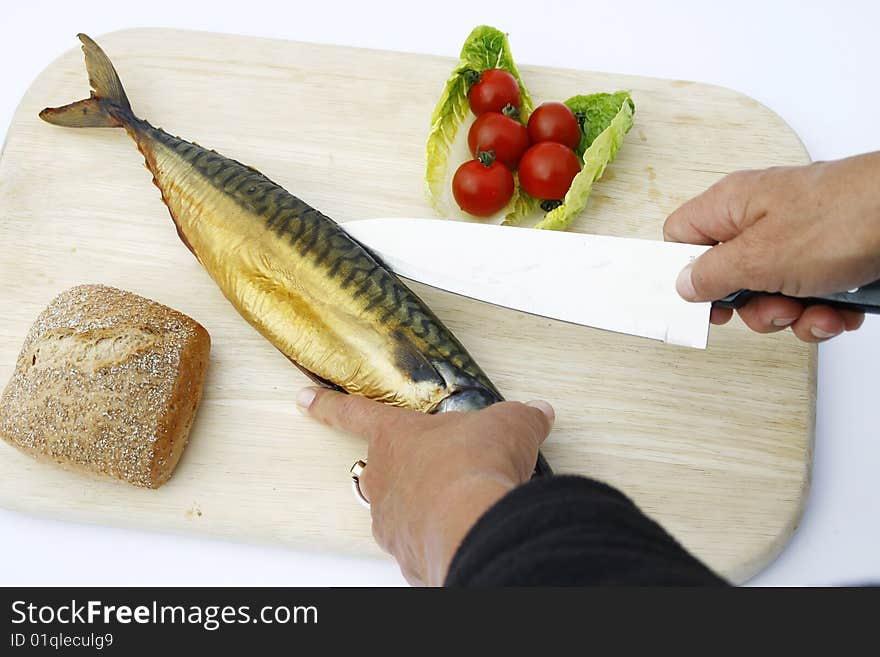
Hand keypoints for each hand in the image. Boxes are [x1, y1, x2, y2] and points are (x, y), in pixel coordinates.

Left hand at [295, 387, 553, 585]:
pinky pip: (417, 543)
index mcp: (396, 436)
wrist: (475, 524)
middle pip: (380, 468)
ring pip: (398, 509)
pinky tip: (466, 532)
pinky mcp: (407, 555)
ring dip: (425, 505)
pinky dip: (437, 538)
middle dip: (405, 468)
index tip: (304, 399)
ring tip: (463, 503)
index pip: (355, 413)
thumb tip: (539, 413)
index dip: (328, 405)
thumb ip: (522, 416)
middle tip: (439, 470)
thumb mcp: (510, 424)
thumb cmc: (476, 466)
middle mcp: (384, 477)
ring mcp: (391, 519)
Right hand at [664, 152, 879, 341]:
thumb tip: (684, 284)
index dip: (684, 274)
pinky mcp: (827, 257)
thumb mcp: (761, 257)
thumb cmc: (845, 216)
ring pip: (769, 293)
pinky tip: (838, 309)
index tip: (701, 301)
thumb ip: (712, 274)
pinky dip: (821, 311)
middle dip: (752, 306)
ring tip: (813, 307)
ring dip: (790, 315)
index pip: (681, 238)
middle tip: (772, 306)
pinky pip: (806, 296)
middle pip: (728, 277)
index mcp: (731, 205)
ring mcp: (796, 238)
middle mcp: (760, 219)